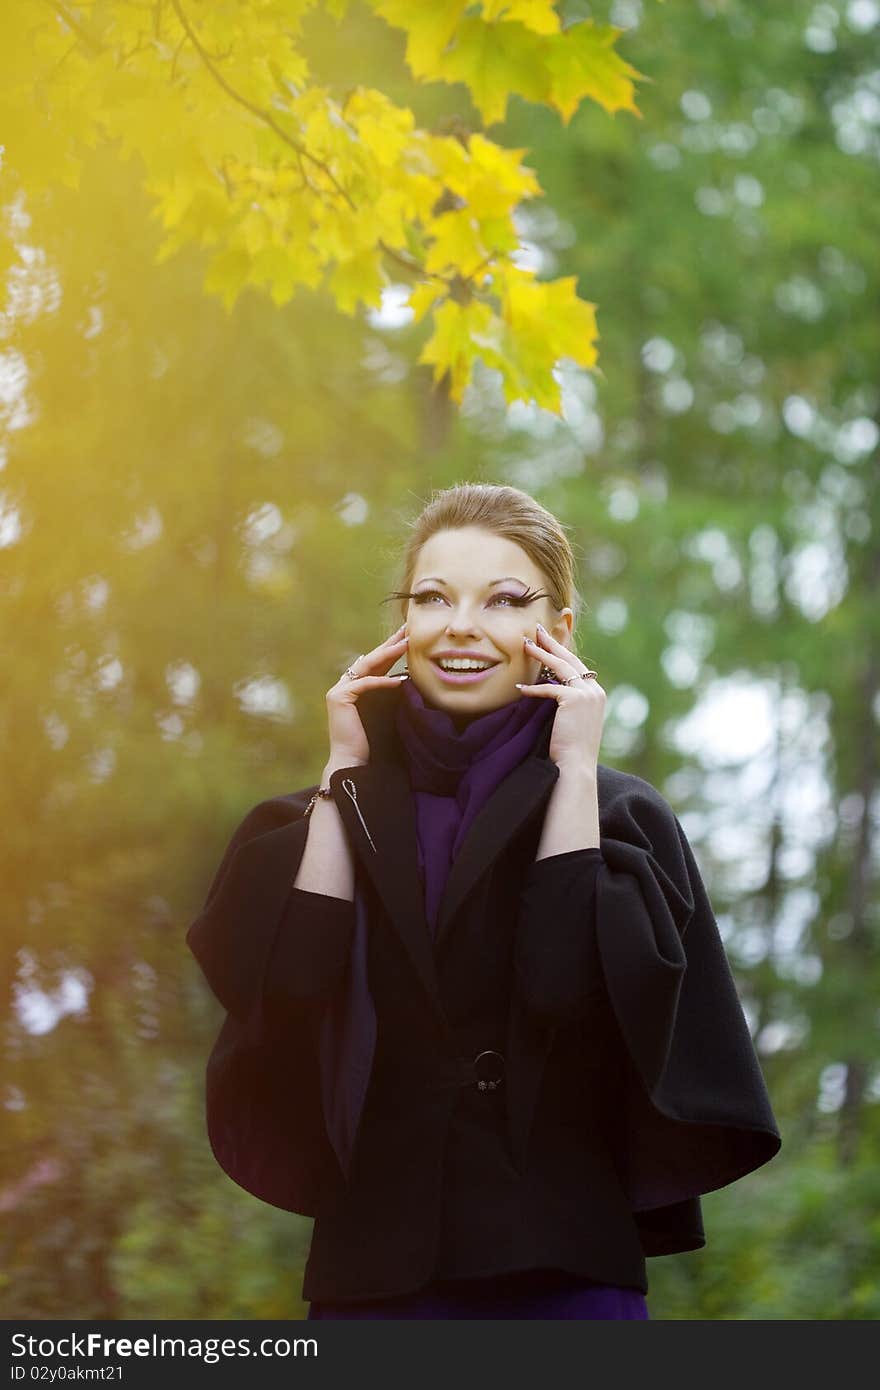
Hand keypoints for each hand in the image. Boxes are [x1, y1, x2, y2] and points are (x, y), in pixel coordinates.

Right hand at [325, 622, 409, 766]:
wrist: (355, 763)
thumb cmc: (374, 742)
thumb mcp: (387, 711)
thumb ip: (392, 693)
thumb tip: (408, 677)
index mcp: (356, 688)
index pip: (376, 664)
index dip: (392, 649)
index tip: (409, 637)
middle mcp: (345, 685)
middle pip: (371, 659)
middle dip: (390, 643)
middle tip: (407, 629)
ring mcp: (338, 690)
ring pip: (366, 666)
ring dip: (388, 654)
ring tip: (406, 644)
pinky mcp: (338, 698)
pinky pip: (364, 684)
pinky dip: (382, 682)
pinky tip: (400, 680)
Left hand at [516, 623, 605, 771]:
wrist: (576, 766)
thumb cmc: (570, 750)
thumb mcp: (572, 721)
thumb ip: (566, 704)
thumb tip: (548, 692)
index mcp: (596, 695)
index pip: (577, 668)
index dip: (561, 653)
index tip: (548, 642)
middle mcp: (595, 691)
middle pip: (570, 661)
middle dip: (552, 644)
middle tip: (537, 631)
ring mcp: (587, 694)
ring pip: (561, 668)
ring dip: (541, 654)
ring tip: (526, 645)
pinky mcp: (574, 700)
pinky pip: (549, 689)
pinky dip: (534, 689)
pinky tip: (520, 688)